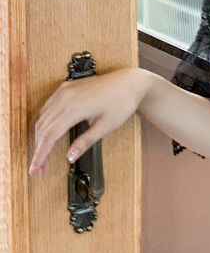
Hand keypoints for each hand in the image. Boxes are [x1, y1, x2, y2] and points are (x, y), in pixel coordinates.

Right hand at [29, 67, 152, 177]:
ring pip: (43, 118)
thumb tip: (70, 157)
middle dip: (39, 150)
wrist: (130, 83)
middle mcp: (65, 97)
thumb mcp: (107, 126)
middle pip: (43, 128)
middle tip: (40, 168)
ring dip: (40, 138)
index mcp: (75, 107)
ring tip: (43, 156)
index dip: (41, 154)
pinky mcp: (66, 88)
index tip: (36, 168)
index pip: (50, 135)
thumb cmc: (123, 102)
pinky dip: (44, 123)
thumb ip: (86, 141)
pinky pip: (48, 107)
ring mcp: (64, 91)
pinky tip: (47, 134)